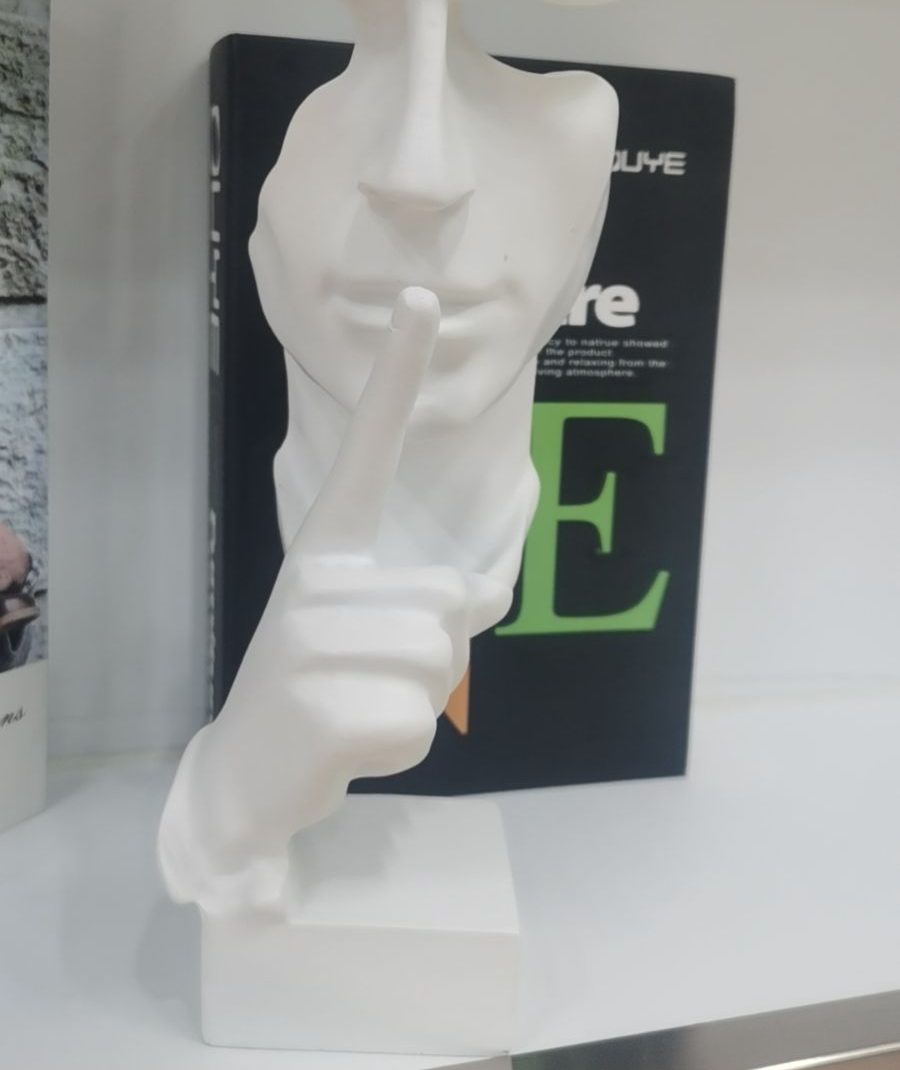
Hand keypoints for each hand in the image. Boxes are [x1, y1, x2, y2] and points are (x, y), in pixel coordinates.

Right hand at [159, 288, 469, 910]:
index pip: (369, 448)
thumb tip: (497, 583)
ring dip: (418, 699)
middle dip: (435, 653)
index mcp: (328, 548)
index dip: (397, 373)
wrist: (253, 775)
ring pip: (440, 658)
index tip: (420, 294)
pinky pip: (420, 719)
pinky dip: (401, 745)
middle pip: (451, 599)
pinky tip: (349, 745)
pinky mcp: (324, 709)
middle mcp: (316, 578)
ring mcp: (312, 642)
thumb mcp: (369, 631)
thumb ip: (432, 600)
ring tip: (357, 706)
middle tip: (367, 677)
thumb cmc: (324, 686)